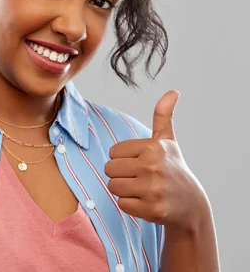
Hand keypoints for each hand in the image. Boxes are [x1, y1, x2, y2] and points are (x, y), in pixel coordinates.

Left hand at [104, 91, 207, 229]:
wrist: (191, 205)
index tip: (141, 163)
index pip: (112, 152)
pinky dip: (130, 205)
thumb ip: (163, 116)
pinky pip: (121, 204)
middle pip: (109, 169)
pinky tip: (146, 202)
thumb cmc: (173, 168)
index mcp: (153, 147)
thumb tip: (173, 91)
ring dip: (124, 190)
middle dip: (120, 174)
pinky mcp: (151, 209)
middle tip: (140, 178)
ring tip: (143, 189)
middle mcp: (153, 167)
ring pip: (113, 186)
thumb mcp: (168, 141)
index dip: (123, 159)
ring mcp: (153, 189)